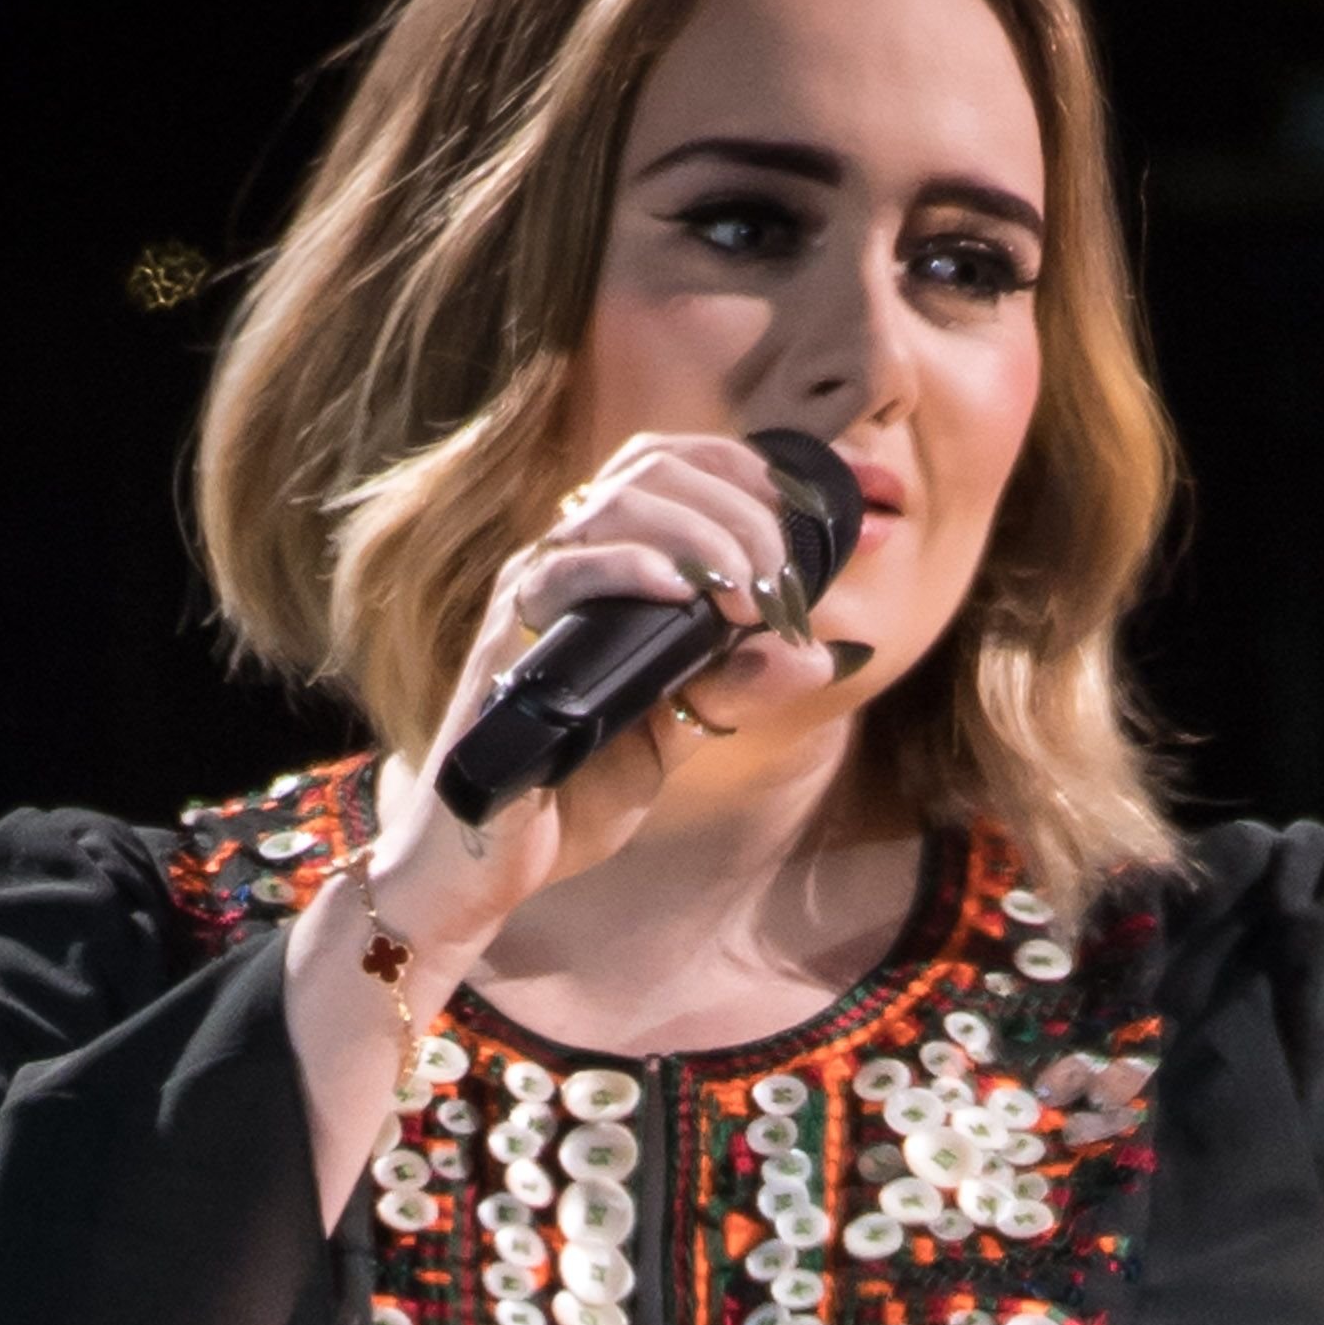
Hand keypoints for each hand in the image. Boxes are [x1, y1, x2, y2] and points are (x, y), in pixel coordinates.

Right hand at [360, 431, 863, 943]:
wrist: (500, 857)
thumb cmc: (578, 783)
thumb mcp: (680, 728)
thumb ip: (741, 685)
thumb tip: (820, 652)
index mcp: (611, 565)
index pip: (675, 467)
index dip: (751, 471)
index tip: (823, 512)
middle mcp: (568, 561)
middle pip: (654, 467)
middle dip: (740, 509)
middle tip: (780, 579)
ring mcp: (534, 593)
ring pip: (618, 503)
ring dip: (702, 534)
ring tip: (747, 593)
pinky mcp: (505, 636)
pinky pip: (562, 572)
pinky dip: (629, 567)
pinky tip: (681, 592)